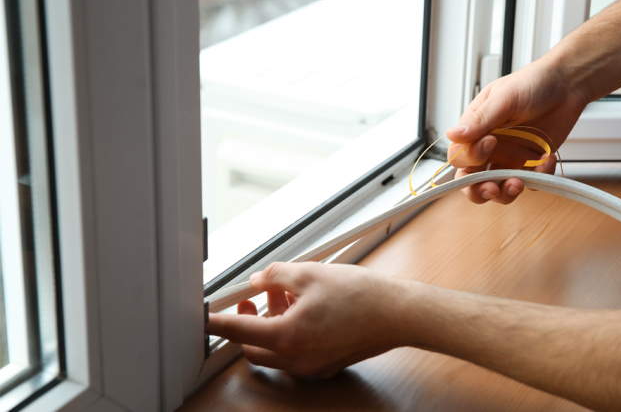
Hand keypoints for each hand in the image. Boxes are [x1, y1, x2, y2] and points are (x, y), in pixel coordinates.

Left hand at [205, 262, 411, 377]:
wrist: (398, 314)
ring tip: (285, 295)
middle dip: (247, 323)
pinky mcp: (326, 365)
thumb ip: (275, 276)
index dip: (216, 322)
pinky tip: (304, 308)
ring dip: (271, 325)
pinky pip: (296, 353)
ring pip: (275, 351)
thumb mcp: (311, 273)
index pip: (237, 331)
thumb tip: (258, 280)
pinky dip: (291, 333)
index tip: (203, 318)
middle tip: (251, 300)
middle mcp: (297, 359)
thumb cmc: (362, 296)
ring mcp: (312, 366)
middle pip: (254, 346)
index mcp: (288, 337)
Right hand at [446, 57, 587, 204]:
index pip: (459, 155)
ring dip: (506, 192)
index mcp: (476, 130)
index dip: (470, 157)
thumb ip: (480, 120)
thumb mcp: (504, 98)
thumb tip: (453, 135)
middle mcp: (490, 147)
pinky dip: (538, 178)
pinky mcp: (531, 163)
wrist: (567, 85)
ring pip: (499, 187)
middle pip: (472, 180)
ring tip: (519, 183)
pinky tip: (546, 161)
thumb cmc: (533, 83)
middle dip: (479, 189)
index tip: (491, 142)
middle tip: (493, 188)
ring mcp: (510, 157)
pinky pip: (530, 181)